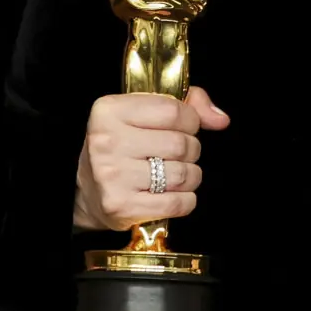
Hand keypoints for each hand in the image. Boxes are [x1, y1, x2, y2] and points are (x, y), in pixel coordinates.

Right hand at [72, 87, 229, 231]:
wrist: (90, 192)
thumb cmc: (123, 147)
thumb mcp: (144, 112)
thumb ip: (188, 104)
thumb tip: (220, 119)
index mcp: (110, 111)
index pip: (173, 111)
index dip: (190, 120)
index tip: (185, 126)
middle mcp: (107, 141)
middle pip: (180, 144)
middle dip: (191, 149)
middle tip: (178, 154)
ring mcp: (113, 176)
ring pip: (183, 174)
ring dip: (190, 176)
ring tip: (175, 174)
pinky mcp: (121, 206)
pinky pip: (177, 203)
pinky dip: (185, 200)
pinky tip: (172, 193)